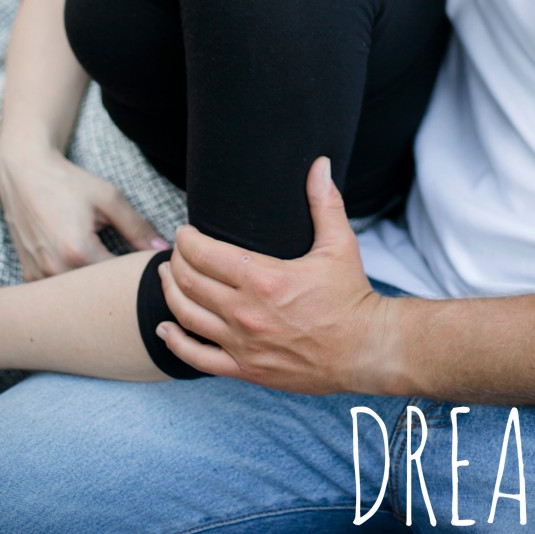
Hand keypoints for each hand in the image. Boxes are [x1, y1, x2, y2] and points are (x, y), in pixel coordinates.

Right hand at [0, 144, 163, 281]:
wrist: (23, 172)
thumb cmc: (66, 182)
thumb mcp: (108, 198)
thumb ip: (138, 227)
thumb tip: (163, 250)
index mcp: (79, 251)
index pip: (120, 280)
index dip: (134, 272)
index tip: (140, 261)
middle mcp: (55, 269)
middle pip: (99, 292)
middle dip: (114, 282)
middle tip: (119, 260)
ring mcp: (39, 275)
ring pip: (77, 295)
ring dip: (90, 285)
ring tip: (94, 257)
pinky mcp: (28, 275)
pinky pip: (57, 292)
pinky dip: (69, 282)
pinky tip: (73, 261)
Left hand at [156, 157, 395, 394]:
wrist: (369, 351)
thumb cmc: (353, 297)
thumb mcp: (340, 245)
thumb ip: (324, 202)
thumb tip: (320, 163)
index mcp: (264, 278)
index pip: (202, 253)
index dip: (186, 239)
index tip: (185, 232)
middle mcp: (247, 312)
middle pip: (188, 281)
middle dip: (176, 261)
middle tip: (176, 251)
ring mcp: (244, 344)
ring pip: (186, 315)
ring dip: (169, 292)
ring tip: (166, 276)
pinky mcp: (247, 369)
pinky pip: (198, 358)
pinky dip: (175, 342)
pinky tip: (165, 328)